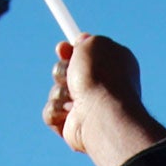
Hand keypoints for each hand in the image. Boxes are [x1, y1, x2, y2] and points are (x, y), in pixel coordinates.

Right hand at [41, 34, 165, 165]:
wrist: (101, 113)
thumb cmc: (100, 76)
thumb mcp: (94, 44)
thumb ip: (86, 40)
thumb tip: (81, 42)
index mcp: (113, 67)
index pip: (88, 57)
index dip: (72, 51)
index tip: (62, 48)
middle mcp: (102, 88)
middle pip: (68, 73)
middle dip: (62, 71)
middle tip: (70, 74)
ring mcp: (88, 108)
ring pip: (57, 92)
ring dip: (60, 91)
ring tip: (73, 98)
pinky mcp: (73, 126)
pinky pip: (51, 112)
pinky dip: (56, 111)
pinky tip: (70, 114)